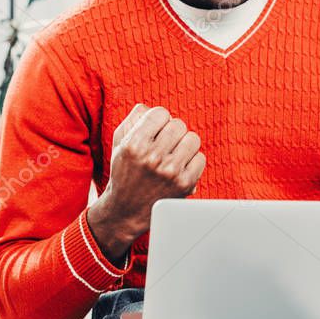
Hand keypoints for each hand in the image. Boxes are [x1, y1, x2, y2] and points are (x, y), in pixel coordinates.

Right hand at [87, 104, 205, 263]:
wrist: (126, 211)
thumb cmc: (124, 172)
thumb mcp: (119, 143)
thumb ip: (133, 119)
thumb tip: (150, 107)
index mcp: (134, 144)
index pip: (160, 113)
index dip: (159, 120)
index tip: (155, 130)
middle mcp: (152, 157)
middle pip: (178, 125)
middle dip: (172, 131)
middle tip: (165, 143)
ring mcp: (170, 172)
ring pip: (192, 138)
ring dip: (184, 144)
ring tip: (174, 153)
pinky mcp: (184, 184)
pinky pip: (200, 158)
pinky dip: (192, 161)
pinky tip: (180, 166)